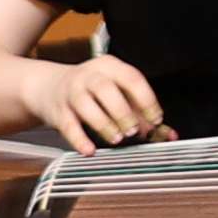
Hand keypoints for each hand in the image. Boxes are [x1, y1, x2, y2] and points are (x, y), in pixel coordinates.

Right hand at [27, 51, 163, 150]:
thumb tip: (169, 135)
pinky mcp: (58, 111)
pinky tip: (89, 150)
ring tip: (117, 139)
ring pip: (86, 106)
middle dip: (124, 112)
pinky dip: (79, 139)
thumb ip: (144, 114)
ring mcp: (71, 92)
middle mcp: (90, 75)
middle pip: (106, 89)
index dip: (146, 100)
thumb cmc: (95, 92)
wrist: (49, 87)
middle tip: (135, 131)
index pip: (132, 78)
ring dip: (104, 124)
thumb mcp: (119, 94)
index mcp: (111, 66)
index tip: (156, 119)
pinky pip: (68, 125)